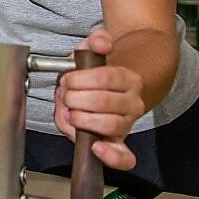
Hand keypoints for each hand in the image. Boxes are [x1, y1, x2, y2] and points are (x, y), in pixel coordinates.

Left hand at [53, 28, 144, 170]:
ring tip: (72, 112)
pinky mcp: (117, 143)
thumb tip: (102, 43)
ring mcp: (126, 124)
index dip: (80, 80)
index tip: (67, 80)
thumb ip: (97, 41)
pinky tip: (97, 147)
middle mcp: (132, 104)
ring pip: (109, 125)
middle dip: (75, 98)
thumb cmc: (95, 74)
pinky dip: (111, 156)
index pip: (104, 78)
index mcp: (128, 80)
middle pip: (102, 102)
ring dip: (82, 119)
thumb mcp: (93, 51)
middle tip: (66, 96)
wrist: (108, 91)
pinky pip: (123, 157)